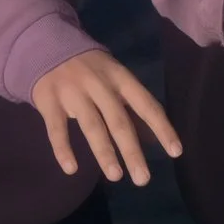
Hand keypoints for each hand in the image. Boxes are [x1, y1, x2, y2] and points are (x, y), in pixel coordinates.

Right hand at [32, 50, 184, 186]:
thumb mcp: (115, 79)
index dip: (162, 128)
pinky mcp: (49, 101)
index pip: (147, 105)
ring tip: (116, 176)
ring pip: (92, 126)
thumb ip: (132, 107)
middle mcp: (100, 85)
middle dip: (132, 152)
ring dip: (104, 153)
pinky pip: (57, 129)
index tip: (176, 152)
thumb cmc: (90, 70)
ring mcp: (73, 92)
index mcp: (121, 78)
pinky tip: (71, 169)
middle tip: (143, 179)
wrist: (47, 44)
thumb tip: (155, 140)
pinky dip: (63, 149)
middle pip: (119, 121)